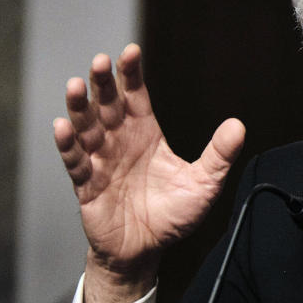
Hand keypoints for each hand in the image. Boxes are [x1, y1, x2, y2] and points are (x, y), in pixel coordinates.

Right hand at [54, 44, 244, 302]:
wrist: (147, 250)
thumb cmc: (173, 215)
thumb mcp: (204, 184)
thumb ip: (219, 155)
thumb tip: (239, 125)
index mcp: (146, 135)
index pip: (136, 97)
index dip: (132, 75)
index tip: (131, 52)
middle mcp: (120, 142)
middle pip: (108, 105)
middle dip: (103, 83)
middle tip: (101, 61)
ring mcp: (101, 161)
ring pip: (86, 128)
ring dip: (79, 107)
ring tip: (75, 86)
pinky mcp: (87, 186)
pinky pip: (74, 162)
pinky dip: (68, 145)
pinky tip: (63, 127)